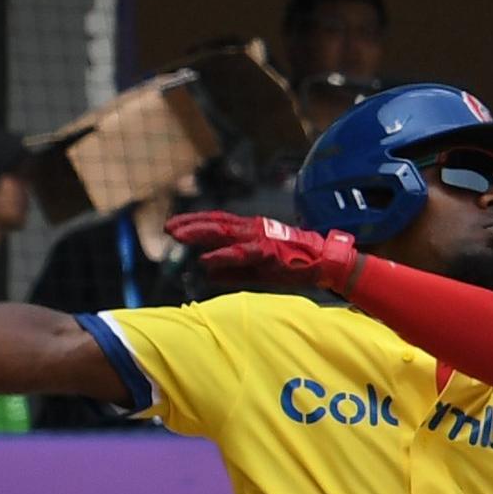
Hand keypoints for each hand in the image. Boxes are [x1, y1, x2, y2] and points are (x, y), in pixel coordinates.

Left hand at [165, 210, 361, 292]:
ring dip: (199, 233)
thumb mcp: (256, 270)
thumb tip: (207, 272)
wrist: (324, 262)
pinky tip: (205, 259)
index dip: (194, 223)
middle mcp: (252, 229)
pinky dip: (221, 255)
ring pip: (223, 232)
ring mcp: (260, 238)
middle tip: (168, 228)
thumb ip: (232, 270)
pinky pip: (240, 253)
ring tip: (178, 236)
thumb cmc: (292, 264)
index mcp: (249, 231)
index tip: (173, 227)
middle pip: (215, 222)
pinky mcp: (268, 251)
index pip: (217, 222)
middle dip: (190, 224)